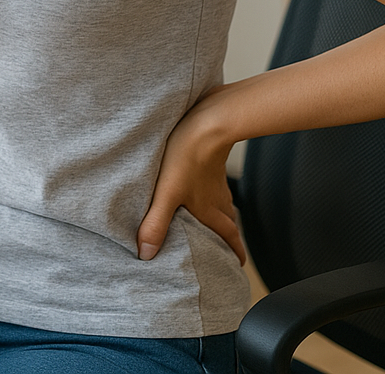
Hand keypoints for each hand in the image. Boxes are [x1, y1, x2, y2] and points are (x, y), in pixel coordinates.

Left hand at [136, 91, 246, 265]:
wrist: (208, 119)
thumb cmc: (187, 155)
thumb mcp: (167, 192)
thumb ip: (156, 223)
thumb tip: (146, 254)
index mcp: (209, 209)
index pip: (228, 237)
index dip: (234, 252)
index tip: (238, 266)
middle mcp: (217, 197)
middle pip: (229, 222)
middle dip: (229, 238)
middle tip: (226, 248)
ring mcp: (216, 178)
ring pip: (224, 202)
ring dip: (222, 215)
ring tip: (214, 220)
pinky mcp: (211, 160)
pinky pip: (216, 183)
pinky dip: (213, 192)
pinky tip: (202, 184)